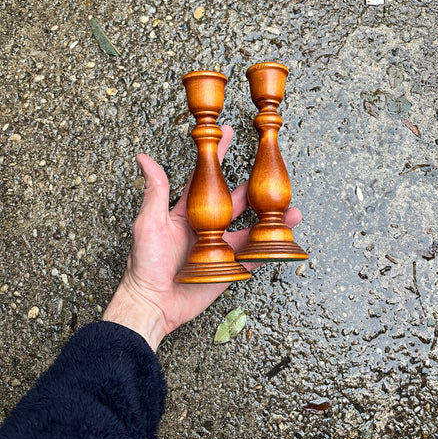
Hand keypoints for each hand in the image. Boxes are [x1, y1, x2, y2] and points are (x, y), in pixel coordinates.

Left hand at [102, 125, 301, 349]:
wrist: (153, 303)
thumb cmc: (145, 263)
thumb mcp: (149, 222)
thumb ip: (155, 191)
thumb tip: (144, 158)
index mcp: (188, 212)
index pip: (206, 178)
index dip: (217, 157)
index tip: (229, 135)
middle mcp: (206, 227)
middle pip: (236, 203)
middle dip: (255, 189)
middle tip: (273, 174)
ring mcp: (219, 248)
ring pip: (249, 230)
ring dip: (269, 220)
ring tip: (291, 212)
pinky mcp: (228, 270)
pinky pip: (251, 258)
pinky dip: (266, 251)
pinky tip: (283, 242)